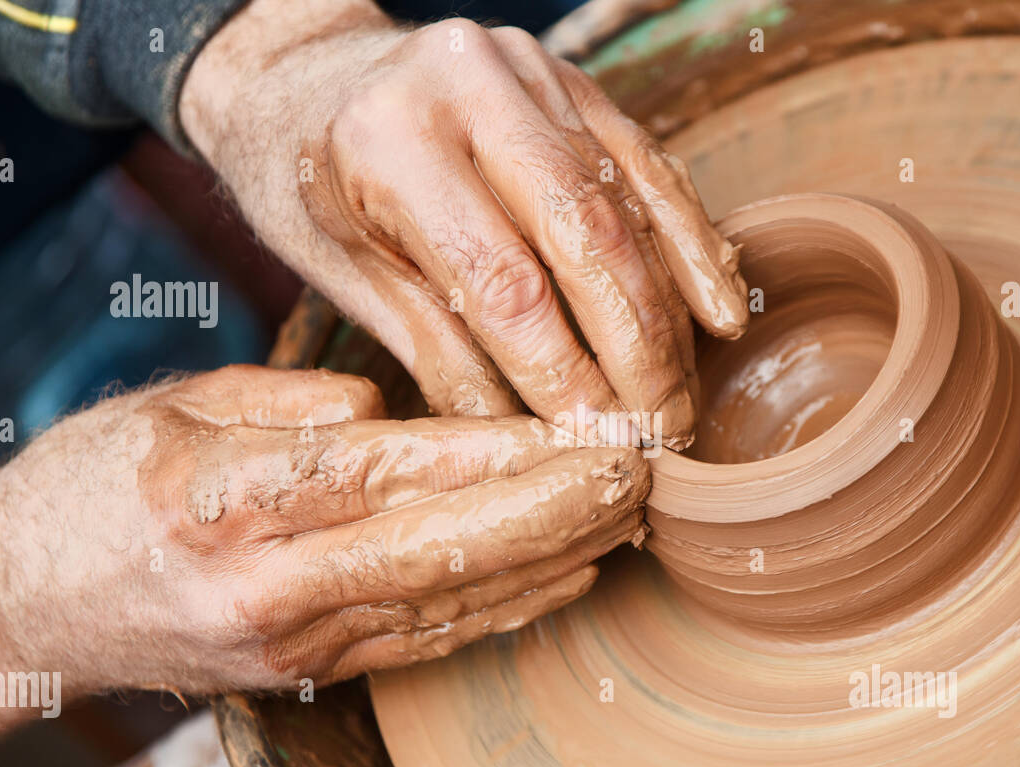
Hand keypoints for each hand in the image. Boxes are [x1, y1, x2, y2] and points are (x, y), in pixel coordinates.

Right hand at [0, 366, 646, 745]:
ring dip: (551, 560)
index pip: (390, 471)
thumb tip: (392, 415)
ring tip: (629, 515)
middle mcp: (270, 584)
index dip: (500, 455)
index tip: (586, 431)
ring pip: (450, 601)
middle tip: (642, 471)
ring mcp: (295, 641)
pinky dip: (506, 608)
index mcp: (229, 498)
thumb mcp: (176, 408)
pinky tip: (568, 576)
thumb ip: (290, 407)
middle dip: (555, 510)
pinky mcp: (312, 671)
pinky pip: (428, 639)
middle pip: (440, 547)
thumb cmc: (97, 487)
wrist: (23, 604)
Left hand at [178, 0, 747, 446]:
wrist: (302, 73)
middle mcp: (468, 85)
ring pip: (629, 202)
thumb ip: (437, 349)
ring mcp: (530, 68)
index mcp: (389, 141)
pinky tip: (717, 309)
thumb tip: (524, 442)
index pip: (503, 281)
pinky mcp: (570, 77)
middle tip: (662, 433)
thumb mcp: (342, 272)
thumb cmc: (305, 181)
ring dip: (669, 310)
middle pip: (589, 236)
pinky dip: (688, 241)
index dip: (563, 373)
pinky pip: (648, 165)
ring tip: (685, 395)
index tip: (595, 445)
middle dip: (638, 350)